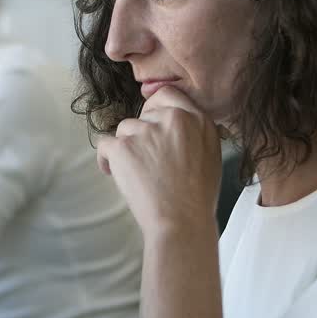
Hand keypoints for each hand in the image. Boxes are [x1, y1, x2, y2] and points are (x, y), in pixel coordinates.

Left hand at [95, 86, 221, 234]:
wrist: (181, 222)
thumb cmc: (197, 197)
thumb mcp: (211, 154)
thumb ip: (195, 131)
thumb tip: (178, 120)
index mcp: (196, 118)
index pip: (167, 95)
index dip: (155, 110)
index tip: (151, 125)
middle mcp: (171, 118)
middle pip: (143, 115)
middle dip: (142, 135)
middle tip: (147, 161)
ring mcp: (144, 131)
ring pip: (124, 129)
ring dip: (127, 148)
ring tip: (138, 174)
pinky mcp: (122, 146)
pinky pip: (104, 144)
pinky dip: (106, 160)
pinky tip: (115, 173)